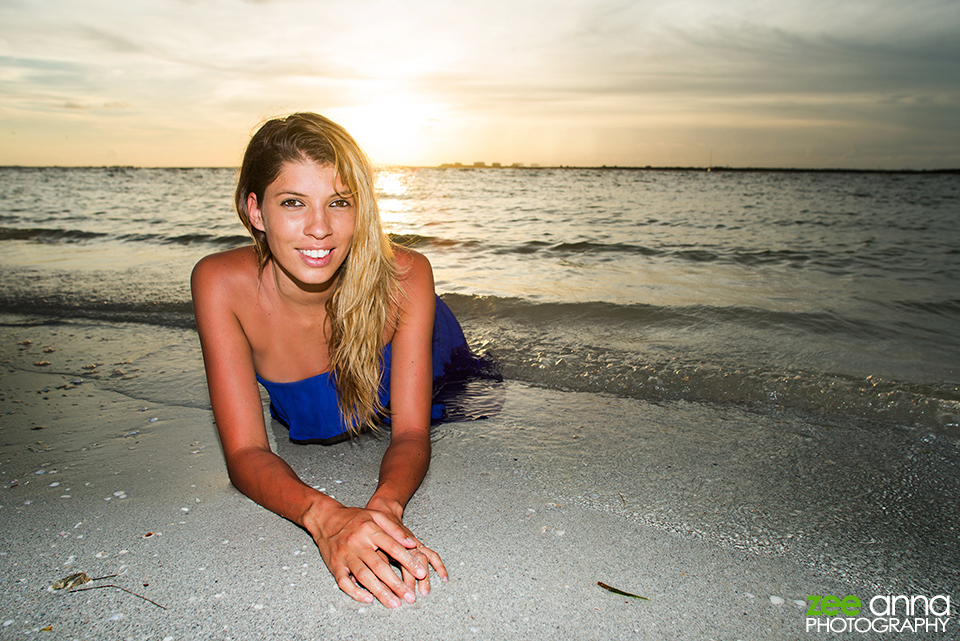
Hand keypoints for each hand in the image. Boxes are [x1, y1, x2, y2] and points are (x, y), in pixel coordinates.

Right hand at [311, 505, 444, 606]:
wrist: (326, 518)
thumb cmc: (354, 518)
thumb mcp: (376, 516)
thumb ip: (394, 529)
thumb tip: (412, 544)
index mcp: (370, 529)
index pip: (393, 547)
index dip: (408, 561)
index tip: (421, 573)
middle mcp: (357, 543)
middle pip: (379, 566)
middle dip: (396, 583)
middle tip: (409, 596)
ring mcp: (345, 555)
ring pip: (364, 576)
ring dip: (380, 591)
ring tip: (394, 603)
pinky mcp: (334, 565)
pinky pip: (344, 582)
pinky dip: (355, 592)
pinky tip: (368, 599)